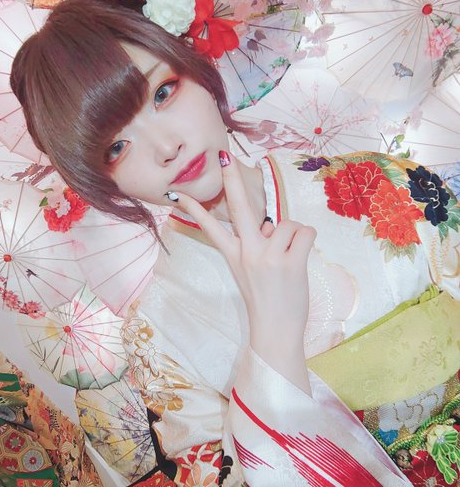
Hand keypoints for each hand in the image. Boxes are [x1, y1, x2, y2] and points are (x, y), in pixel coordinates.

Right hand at [173, 152, 315, 391]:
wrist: (274, 331)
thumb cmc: (267, 302)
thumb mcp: (250, 273)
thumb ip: (259, 245)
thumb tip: (273, 226)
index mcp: (235, 255)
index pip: (210, 228)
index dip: (195, 210)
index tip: (177, 194)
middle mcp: (247, 252)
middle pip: (239, 208)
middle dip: (232, 179)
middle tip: (225, 155)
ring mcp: (267, 256)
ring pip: (286, 224)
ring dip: (293, 237)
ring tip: (289, 260)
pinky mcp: (289, 263)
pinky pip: (304, 232)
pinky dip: (308, 241)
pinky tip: (301, 258)